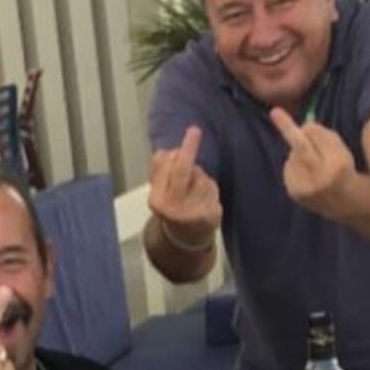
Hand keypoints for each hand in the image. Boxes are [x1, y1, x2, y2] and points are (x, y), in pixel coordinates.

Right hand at [148, 126, 221, 244]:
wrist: (185, 239)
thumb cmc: (172, 208)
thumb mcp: (158, 191)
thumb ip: (159, 171)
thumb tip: (166, 153)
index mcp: (157, 200)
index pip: (164, 166)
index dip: (173, 154)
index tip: (184, 138)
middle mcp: (174, 207)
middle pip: (182, 170)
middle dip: (189, 148)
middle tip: (194, 130)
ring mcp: (193, 212)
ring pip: (200, 176)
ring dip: (199, 176)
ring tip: (194, 191)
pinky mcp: (210, 215)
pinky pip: (212, 187)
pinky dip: (209, 188)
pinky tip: (203, 198)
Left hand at [270, 106, 356, 215]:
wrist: (345, 202)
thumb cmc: (342, 168)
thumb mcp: (339, 149)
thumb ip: (322, 136)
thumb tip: (302, 129)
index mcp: (337, 164)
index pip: (315, 139)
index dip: (300, 127)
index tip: (275, 112)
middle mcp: (320, 179)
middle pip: (300, 149)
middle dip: (287, 129)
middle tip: (275, 112)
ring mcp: (306, 190)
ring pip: (292, 157)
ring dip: (298, 153)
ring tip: (312, 163)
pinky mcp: (295, 195)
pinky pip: (288, 168)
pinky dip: (294, 166)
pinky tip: (305, 173)